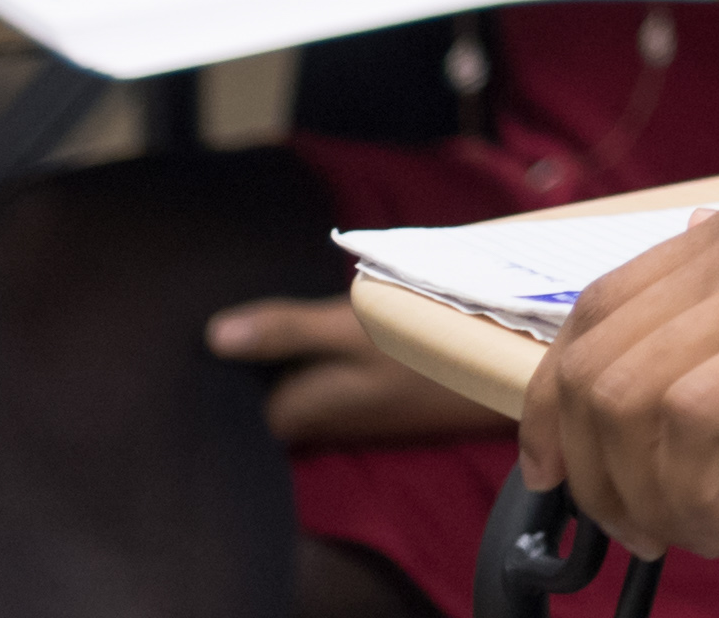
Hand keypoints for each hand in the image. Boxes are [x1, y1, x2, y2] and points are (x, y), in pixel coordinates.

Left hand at [211, 293, 500, 444]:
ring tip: (290, 302)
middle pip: (267, 383)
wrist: (507, 368)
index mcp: (297, 411)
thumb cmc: (423, 346)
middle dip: (260, 349)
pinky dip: (329, 347)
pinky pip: (333, 372)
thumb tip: (212, 336)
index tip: (211, 314)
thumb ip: (284, 331)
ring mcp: (349, 410)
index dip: (225, 356)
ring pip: (302, 375)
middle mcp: (317, 421)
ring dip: (298, 344)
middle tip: (247, 298)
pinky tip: (336, 316)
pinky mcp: (376, 396)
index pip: (234, 392)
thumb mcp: (350, 323)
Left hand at [525, 109, 718, 559]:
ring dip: (632, 490)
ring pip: (626, 396)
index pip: (600, 309)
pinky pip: (693, 419)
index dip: (562, 400)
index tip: (572, 466)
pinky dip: (684, 487)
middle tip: (625, 525)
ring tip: (682, 533)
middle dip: (584, 466)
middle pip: (591, 362)